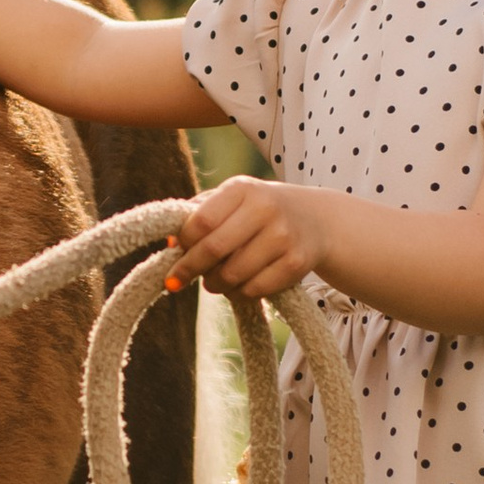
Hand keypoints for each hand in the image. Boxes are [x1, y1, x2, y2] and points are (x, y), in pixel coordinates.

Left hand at [169, 176, 336, 301]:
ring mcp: (283, 236)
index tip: (174, 254)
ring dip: (215, 285)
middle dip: (190, 269)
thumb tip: (169, 244)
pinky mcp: (296, 263)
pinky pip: (254, 290)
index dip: (182, 243)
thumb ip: (197, 215)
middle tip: (178, 280)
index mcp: (242, 189)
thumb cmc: (258, 211)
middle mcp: (265, 208)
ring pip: (232, 275)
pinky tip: (237, 287)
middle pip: (213, 249)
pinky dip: (239, 294)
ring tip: (214, 281)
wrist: (314, 220)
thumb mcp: (231, 201)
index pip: (200, 221)